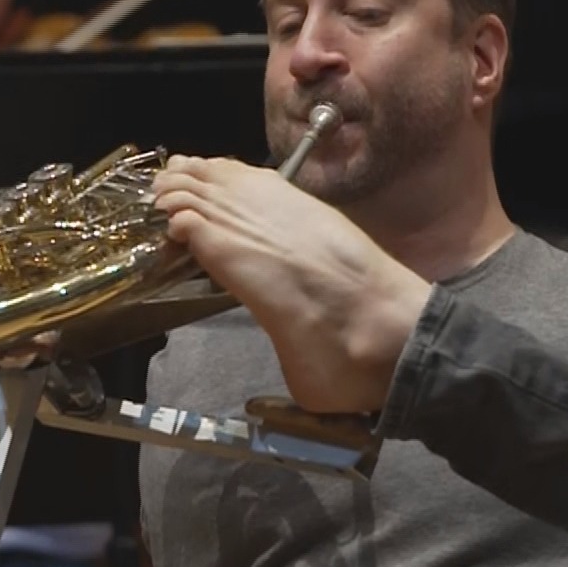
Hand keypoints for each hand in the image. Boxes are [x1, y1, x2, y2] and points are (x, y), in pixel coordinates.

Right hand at [151, 155, 431, 412]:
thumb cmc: (352, 370)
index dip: (178, 219)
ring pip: (244, 188)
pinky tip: (229, 171)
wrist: (411, 340)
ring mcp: (302, 222)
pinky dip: (245, 176)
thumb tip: (263, 396)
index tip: (158, 215)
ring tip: (179, 171)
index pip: (205, 232)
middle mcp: (275, 241)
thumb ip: (278, 389)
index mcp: (259, 278)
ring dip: (209, 177)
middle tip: (156, 191)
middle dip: (183, 191)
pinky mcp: (324, 217)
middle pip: (218, 202)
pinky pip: (274, 187)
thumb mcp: (304, 388)